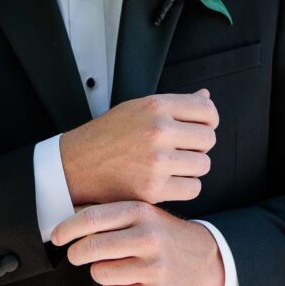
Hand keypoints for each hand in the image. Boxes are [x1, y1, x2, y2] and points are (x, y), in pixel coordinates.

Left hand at [50, 200, 224, 285]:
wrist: (204, 256)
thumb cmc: (162, 232)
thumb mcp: (141, 212)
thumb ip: (108, 213)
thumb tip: (66, 213)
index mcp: (141, 211)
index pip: (91, 218)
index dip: (66, 228)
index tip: (56, 235)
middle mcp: (149, 237)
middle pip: (90, 248)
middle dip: (77, 253)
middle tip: (77, 254)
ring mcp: (155, 267)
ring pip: (100, 273)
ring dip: (100, 270)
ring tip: (115, 265)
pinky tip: (129, 280)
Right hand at [59, 87, 218, 206]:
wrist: (75, 165)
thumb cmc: (107, 136)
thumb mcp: (137, 108)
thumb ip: (174, 104)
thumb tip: (206, 96)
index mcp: (155, 106)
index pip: (207, 112)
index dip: (209, 122)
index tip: (199, 130)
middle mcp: (158, 131)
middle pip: (208, 140)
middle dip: (198, 146)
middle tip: (179, 150)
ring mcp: (156, 161)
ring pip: (203, 165)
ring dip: (191, 168)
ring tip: (171, 166)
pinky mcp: (153, 189)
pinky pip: (193, 188)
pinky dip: (184, 187)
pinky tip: (168, 181)